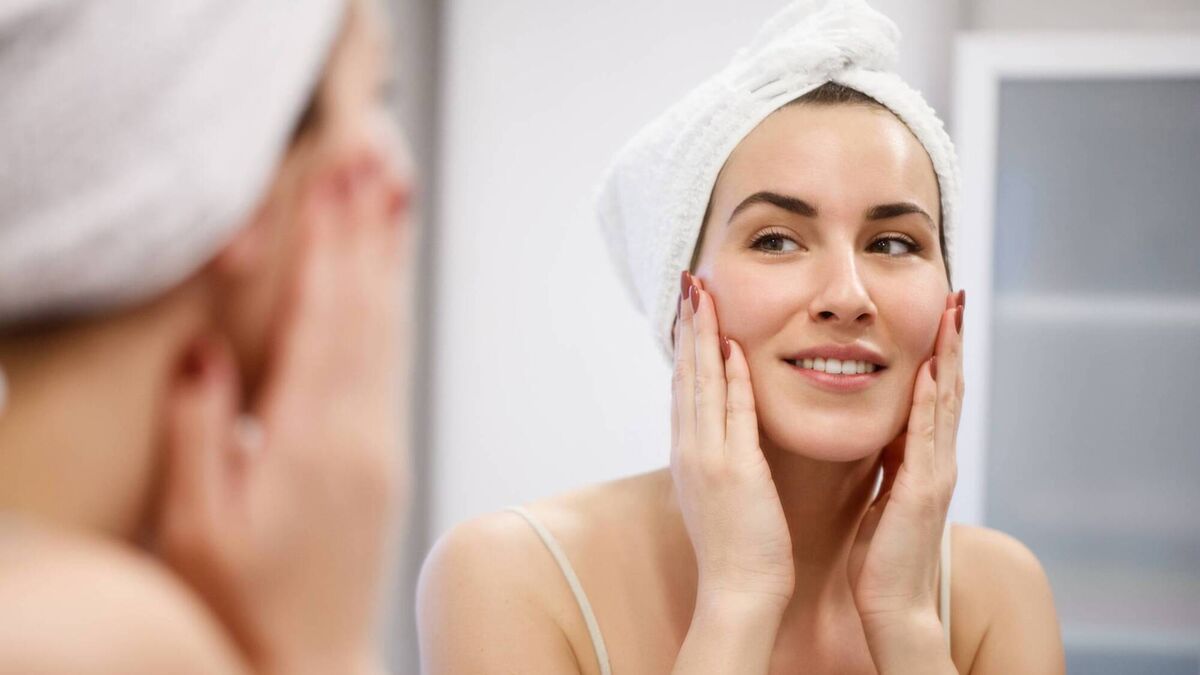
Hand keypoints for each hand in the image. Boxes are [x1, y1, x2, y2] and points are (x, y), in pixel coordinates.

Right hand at [155, 157, 409, 674]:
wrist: (313, 663)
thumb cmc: (246, 604)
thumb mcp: (198, 528)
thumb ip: (200, 435)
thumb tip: (205, 351)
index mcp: (312, 440)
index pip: (325, 320)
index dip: (331, 245)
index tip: (338, 180)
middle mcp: (360, 431)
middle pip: (368, 311)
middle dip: (369, 231)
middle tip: (377, 160)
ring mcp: (379, 442)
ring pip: (389, 331)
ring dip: (388, 260)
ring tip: (394, 198)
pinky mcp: (382, 456)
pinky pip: (390, 363)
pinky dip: (390, 309)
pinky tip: (387, 283)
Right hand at [671, 271, 793, 609]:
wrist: (738, 592)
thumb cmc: (740, 549)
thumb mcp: (721, 495)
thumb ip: (720, 460)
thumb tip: (724, 436)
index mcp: (689, 455)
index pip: (685, 388)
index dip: (686, 346)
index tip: (690, 310)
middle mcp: (690, 450)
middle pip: (686, 375)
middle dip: (688, 327)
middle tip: (689, 283)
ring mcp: (707, 458)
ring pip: (701, 384)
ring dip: (702, 337)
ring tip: (701, 295)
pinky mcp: (733, 470)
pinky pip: (731, 413)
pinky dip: (729, 377)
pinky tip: (731, 346)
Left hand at [848, 290, 964, 631]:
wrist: (893, 605)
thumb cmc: (883, 555)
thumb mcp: (884, 495)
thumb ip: (890, 463)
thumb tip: (884, 431)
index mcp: (923, 460)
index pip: (935, 395)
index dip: (938, 354)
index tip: (940, 315)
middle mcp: (936, 461)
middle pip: (949, 388)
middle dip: (951, 343)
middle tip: (954, 297)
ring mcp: (934, 474)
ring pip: (946, 403)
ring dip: (948, 358)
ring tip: (951, 316)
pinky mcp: (922, 492)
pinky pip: (926, 438)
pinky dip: (930, 403)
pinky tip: (930, 373)